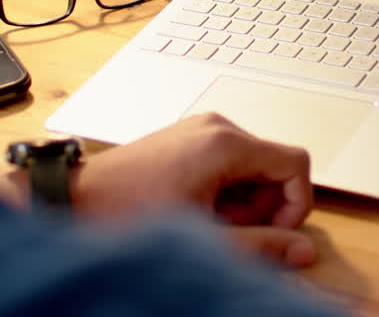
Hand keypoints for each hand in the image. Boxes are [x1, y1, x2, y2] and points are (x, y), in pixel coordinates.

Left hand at [70, 113, 315, 266]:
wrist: (76, 199)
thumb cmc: (128, 212)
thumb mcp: (205, 237)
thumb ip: (261, 246)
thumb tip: (302, 251)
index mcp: (226, 143)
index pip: (296, 163)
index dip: (296, 203)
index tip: (276, 232)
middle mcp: (218, 127)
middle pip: (275, 166)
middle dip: (263, 207)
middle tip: (229, 231)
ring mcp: (202, 129)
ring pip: (253, 166)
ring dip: (242, 201)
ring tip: (207, 221)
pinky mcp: (189, 138)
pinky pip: (229, 162)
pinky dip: (224, 190)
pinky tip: (197, 208)